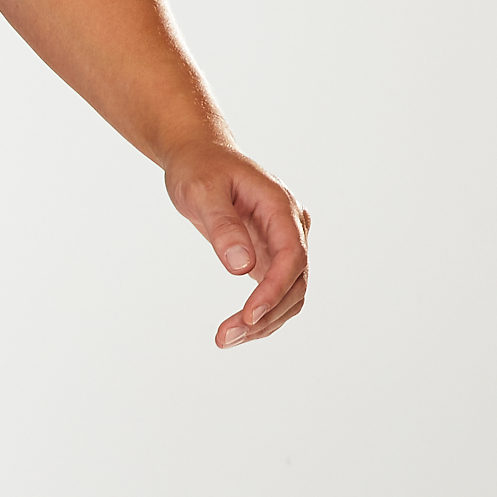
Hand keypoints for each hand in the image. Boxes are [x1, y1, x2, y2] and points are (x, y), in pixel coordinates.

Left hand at [164, 143, 309, 348]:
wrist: (200, 157)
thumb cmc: (200, 168)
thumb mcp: (202, 191)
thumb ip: (223, 227)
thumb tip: (242, 267)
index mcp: (280, 207)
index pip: (292, 256)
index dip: (274, 290)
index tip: (248, 316)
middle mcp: (291, 226)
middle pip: (296, 282)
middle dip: (266, 315)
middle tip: (225, 338)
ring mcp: (284, 243)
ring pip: (291, 294)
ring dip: (265, 322)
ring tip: (226, 339)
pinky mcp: (271, 255)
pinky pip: (277, 292)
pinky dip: (261, 314)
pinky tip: (237, 330)